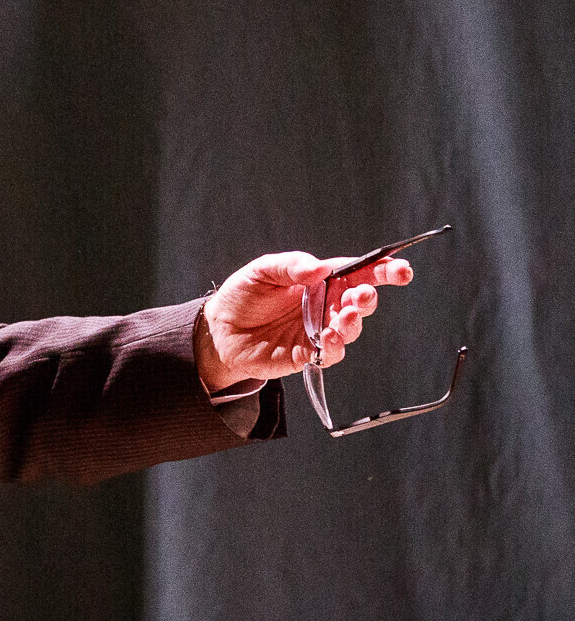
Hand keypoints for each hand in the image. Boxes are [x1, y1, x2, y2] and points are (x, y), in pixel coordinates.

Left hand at [198, 251, 414, 390]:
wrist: (219, 331)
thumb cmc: (243, 295)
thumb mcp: (261, 271)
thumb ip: (290, 265)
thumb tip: (318, 269)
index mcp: (321, 280)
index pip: (358, 272)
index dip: (383, 270)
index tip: (401, 269)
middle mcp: (326, 305)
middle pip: (360, 301)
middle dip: (368, 297)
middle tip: (362, 295)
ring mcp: (319, 331)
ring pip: (350, 328)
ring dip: (353, 322)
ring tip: (346, 315)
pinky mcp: (308, 354)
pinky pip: (331, 353)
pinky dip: (335, 346)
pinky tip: (328, 337)